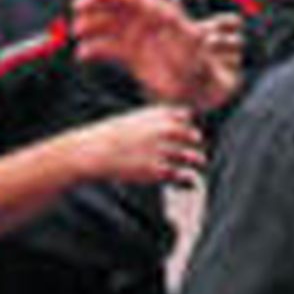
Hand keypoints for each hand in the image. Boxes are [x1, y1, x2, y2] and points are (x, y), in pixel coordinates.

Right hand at [73, 0, 241, 111]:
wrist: (198, 88)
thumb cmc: (199, 64)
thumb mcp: (192, 44)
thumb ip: (173, 25)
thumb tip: (161, 10)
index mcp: (160, 12)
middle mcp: (146, 21)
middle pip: (116, 5)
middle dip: (96, 2)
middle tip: (77, 6)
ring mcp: (136, 37)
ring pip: (108, 25)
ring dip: (92, 24)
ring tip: (78, 30)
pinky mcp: (130, 55)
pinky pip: (108, 48)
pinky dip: (94, 49)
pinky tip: (83, 54)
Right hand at [81, 103, 207, 189]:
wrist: (94, 152)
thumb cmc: (111, 136)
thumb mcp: (133, 119)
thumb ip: (154, 120)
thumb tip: (171, 126)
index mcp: (157, 115)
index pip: (186, 116)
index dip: (187, 124)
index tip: (186, 131)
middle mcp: (163, 130)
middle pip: (193, 135)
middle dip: (194, 141)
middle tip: (194, 147)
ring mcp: (162, 150)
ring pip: (191, 156)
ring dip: (196, 159)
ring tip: (199, 161)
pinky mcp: (157, 171)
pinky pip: (182, 174)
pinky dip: (187, 177)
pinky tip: (185, 179)